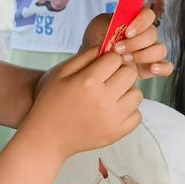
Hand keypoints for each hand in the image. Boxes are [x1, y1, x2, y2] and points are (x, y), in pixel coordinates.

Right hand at [22, 48, 142, 158]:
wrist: (47, 137)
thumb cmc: (51, 102)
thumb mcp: (62, 73)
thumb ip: (85, 56)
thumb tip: (106, 46)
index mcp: (88, 82)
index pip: (115, 58)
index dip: (110, 59)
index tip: (103, 65)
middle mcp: (103, 99)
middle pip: (130, 74)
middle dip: (121, 72)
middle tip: (110, 78)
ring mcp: (112, 118)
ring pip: (137, 94)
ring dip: (127, 92)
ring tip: (112, 95)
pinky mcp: (116, 133)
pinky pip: (137, 115)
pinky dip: (129, 111)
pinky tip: (114, 110)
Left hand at [82, 9, 172, 79]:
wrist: (93, 63)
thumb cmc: (96, 41)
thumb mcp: (98, 26)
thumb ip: (110, 21)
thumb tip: (120, 23)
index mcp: (135, 21)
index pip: (148, 15)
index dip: (141, 22)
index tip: (127, 32)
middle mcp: (146, 35)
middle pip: (152, 34)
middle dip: (135, 42)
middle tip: (118, 49)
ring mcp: (150, 51)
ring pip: (160, 49)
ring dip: (143, 55)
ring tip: (125, 60)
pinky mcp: (152, 67)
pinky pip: (167, 66)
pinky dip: (162, 67)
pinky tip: (152, 69)